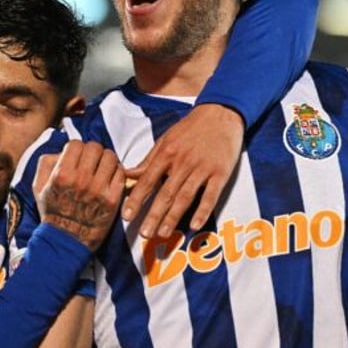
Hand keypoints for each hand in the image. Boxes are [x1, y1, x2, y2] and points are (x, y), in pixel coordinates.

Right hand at [33, 140, 124, 250]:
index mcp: (62, 175)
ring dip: (106, 159)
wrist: (66, 240)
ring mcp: (98, 190)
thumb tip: (62, 149)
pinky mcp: (113, 200)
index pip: (76, 144)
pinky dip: (116, 172)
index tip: (77, 156)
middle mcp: (81, 180)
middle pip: (95, 147)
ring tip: (102, 167)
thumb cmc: (52, 212)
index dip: (77, 148)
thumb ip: (46, 163)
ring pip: (110, 157)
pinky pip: (121, 173)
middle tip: (91, 160)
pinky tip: (109, 177)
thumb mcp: (38, 186)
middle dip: (92, 151)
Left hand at [121, 103, 243, 238]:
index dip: (136, 199)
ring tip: (164, 233)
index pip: (148, 180)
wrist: (221, 113)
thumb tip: (128, 174)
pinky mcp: (220, 172)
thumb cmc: (191, 127)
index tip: (127, 216)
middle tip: (145, 234)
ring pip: (185, 196)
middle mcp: (183, 162)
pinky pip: (210, 195)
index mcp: (167, 153)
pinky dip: (203, 210)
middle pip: (166, 192)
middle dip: (154, 215)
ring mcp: (202, 167)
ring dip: (174, 216)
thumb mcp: (166, 139)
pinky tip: (194, 225)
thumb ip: (148, 160)